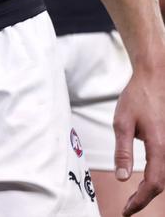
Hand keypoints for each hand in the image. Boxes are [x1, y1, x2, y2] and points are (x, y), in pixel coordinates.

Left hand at [113, 66, 164, 214]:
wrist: (154, 78)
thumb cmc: (137, 96)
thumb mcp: (122, 122)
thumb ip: (123, 152)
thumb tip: (122, 178)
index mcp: (159, 146)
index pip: (153, 184)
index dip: (140, 201)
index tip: (126, 210)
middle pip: (161, 184)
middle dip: (145, 198)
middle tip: (128, 206)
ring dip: (152, 189)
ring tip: (135, 197)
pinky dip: (157, 177)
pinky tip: (146, 179)